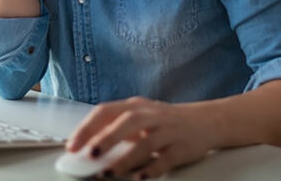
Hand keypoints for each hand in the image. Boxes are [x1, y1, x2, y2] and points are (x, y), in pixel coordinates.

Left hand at [67, 96, 215, 179]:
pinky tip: (140, 177)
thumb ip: (117, 128)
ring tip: (109, 172)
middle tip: (91, 154)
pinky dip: (152, 168)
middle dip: (107, 137)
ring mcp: (169, 130)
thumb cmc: (166, 122)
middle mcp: (152, 115)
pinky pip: (166, 158)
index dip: (88, 127)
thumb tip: (87, 147)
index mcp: (137, 106)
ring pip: (146, 141)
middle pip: (127, 121)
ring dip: (125, 158)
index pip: (107, 111)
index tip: (73, 146)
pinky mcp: (182, 147)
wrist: (207, 121)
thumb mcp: (141, 118)